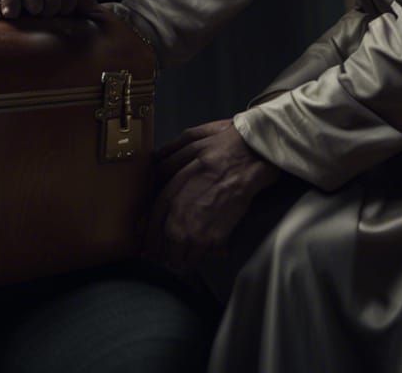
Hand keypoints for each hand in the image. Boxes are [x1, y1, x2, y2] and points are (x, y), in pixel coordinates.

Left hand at [145, 118, 279, 272]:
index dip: (149, 237)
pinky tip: (202, 250)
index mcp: (170, 197)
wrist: (252, 158)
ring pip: (180, 259)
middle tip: (165, 254)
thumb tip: (155, 161)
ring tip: (183, 256)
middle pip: (163, 248)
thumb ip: (170, 155)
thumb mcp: (191, 142)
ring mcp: (198, 232)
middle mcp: (180, 219)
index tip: (149, 243)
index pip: (152, 225)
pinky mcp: (217, 240)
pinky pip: (201, 257)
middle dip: (162, 253)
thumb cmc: (223, 148)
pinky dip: (200, 256)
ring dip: (180, 259)